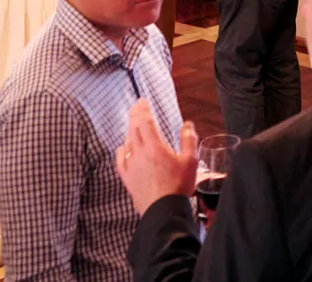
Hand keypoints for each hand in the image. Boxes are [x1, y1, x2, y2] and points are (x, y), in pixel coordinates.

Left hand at [114, 99, 197, 215]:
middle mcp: (140, 153)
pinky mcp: (127, 177)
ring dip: (130, 130)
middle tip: (135, 106)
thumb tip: (187, 124)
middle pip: (134, 129)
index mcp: (155, 146)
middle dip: (134, 116)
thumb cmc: (178, 185)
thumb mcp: (190, 161)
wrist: (163, 210)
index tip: (141, 101)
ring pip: (128, 142)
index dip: (143, 110)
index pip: (146, 122)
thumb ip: (188, 140)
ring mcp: (131, 165)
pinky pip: (121, 159)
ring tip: (133, 124)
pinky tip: (123, 147)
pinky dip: (122, 149)